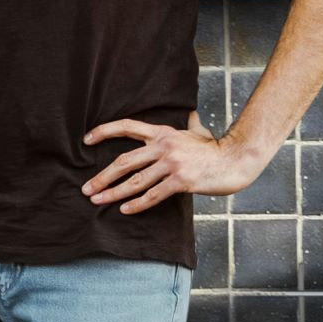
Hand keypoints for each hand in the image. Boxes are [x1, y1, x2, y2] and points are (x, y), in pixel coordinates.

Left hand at [82, 113, 266, 213]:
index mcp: (163, 133)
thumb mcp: (197, 130)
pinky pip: (154, 195)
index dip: (104, 131)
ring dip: (113, 192)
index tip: (86, 139)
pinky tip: (125, 210)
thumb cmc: (215, 148)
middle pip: (124, 161)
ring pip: (135, 181)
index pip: (127, 127)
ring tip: (97, 201)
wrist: (236, 159)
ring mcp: (172, 163)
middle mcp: (164, 146)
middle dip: (103, 176)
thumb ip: (187, 122)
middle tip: (87, 188)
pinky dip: (137, 204)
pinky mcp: (181, 181)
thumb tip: (188, 111)